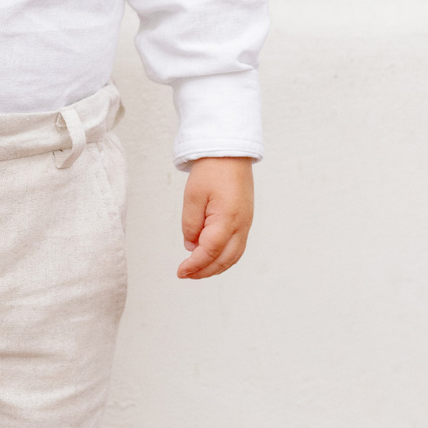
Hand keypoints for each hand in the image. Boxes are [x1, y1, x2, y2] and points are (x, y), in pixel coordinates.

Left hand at [178, 157, 253, 279]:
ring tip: (196, 270)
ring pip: (234, 256)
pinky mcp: (246, 220)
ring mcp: (246, 223)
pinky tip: (210, 257)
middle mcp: (241, 225)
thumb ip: (190, 225)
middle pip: (225, 259)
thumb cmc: (211, 170)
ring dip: (216, 267)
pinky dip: (224, 257)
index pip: (210, 252)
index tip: (180, 272)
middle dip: (205, 271)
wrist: (230, 152)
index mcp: (227, 219)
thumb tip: (191, 246)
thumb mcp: (192, 197)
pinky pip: (237, 246)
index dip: (195, 265)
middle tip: (186, 275)